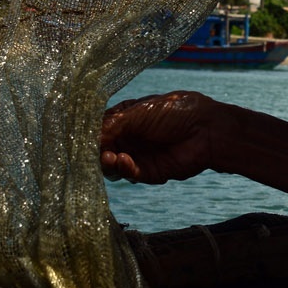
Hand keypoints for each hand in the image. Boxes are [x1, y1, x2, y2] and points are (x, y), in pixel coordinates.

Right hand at [99, 91, 227, 183]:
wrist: (207, 129)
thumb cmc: (174, 112)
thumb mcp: (138, 113)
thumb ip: (111, 125)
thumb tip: (87, 139)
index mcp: (125, 118)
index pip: (98, 129)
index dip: (89, 135)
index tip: (80, 139)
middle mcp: (129, 137)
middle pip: (102, 150)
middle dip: (96, 152)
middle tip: (96, 152)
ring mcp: (138, 155)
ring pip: (112, 166)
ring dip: (107, 163)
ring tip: (110, 157)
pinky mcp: (149, 172)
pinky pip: (130, 175)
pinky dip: (124, 169)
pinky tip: (123, 161)